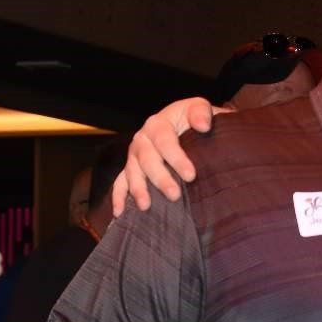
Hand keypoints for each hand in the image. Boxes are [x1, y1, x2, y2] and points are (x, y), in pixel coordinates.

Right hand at [111, 98, 225, 215]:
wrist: (185, 125)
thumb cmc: (194, 119)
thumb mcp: (199, 108)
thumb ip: (201, 112)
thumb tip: (203, 126)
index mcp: (158, 124)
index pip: (165, 141)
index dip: (176, 158)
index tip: (191, 175)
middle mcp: (142, 139)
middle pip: (147, 159)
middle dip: (160, 178)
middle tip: (174, 195)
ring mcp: (134, 155)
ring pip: (132, 172)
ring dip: (138, 190)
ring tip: (146, 206)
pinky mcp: (131, 168)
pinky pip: (120, 183)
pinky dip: (118, 197)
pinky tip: (120, 213)